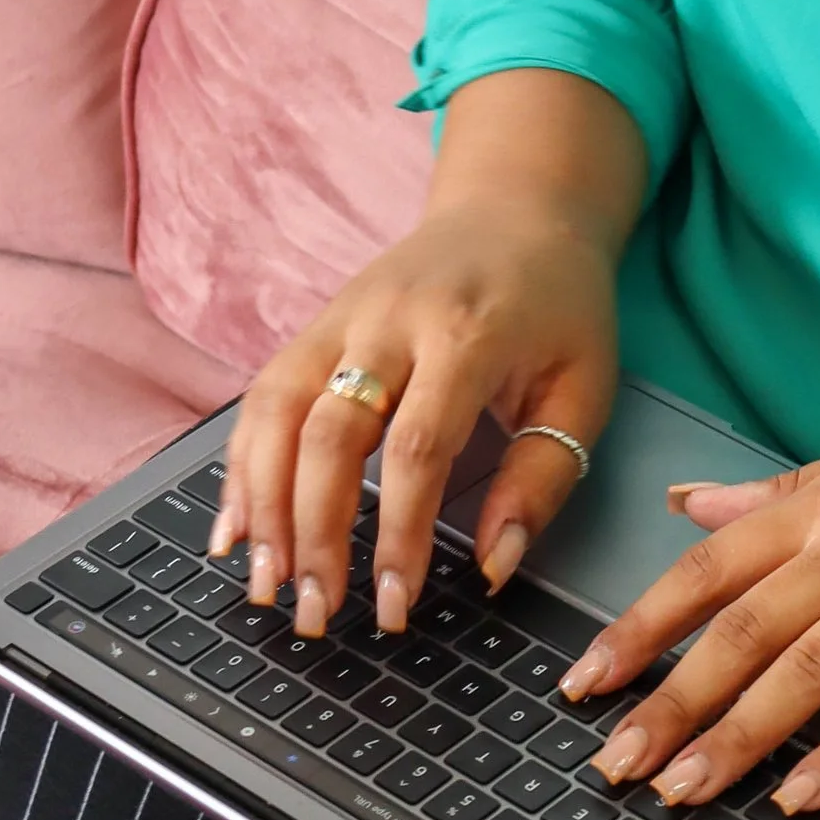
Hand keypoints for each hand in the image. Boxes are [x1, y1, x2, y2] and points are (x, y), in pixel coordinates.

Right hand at [212, 70, 640, 637]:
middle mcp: (389, 320)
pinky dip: (241, 466)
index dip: (400, 535)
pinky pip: (262, 397)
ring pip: (275, 412)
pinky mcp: (314, 324)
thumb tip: (494, 567)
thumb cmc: (559, 306)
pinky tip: (236, 530)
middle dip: (314, 533)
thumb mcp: (584, 388)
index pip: (417, 447)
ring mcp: (341, 317)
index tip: (395, 607)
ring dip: (261, 506)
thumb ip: (542, 478)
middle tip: (315, 614)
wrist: (517, 205)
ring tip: (264, 585)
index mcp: (466, 333)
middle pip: (329, 434)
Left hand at [558, 406, 819, 814]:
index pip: (710, 564)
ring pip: (804, 673)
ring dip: (735, 739)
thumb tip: (694, 501)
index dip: (642, 626)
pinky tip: (800, 796)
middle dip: (669, 701)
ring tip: (682, 791)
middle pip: (742, 630)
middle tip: (615, 762)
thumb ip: (785, 490)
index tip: (588, 678)